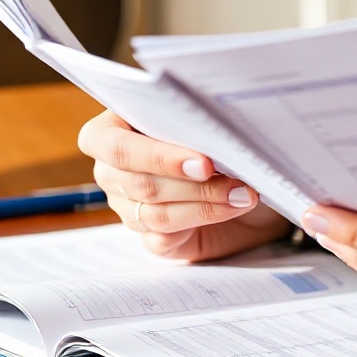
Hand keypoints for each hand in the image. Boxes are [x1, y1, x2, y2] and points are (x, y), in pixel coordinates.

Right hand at [77, 108, 289, 262]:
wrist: (244, 174)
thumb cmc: (218, 135)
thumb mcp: (206, 119)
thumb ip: (194, 122)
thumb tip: (209, 139)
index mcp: (112, 128)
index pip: (112, 145)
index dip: (156, 156)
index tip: (204, 164)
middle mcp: (112, 170)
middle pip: (139, 183)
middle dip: (192, 183)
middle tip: (236, 179)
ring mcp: (128, 208)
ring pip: (155, 213)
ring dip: (206, 202)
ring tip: (243, 193)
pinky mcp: (153, 237)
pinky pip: (165, 237)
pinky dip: (205, 219)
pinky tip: (234, 206)